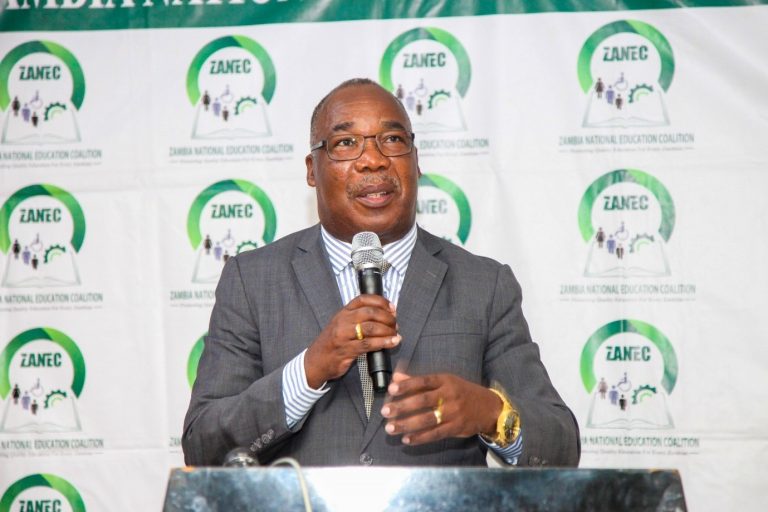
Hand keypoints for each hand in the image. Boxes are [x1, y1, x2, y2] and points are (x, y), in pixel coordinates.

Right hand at [304, 295, 400, 388]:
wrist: (315, 362)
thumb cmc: (332, 343)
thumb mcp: (341, 325)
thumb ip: (357, 319)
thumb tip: (383, 315)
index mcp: (343, 312)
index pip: (363, 299)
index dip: (380, 301)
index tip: (392, 307)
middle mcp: (343, 321)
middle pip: (370, 312)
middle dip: (387, 317)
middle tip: (395, 323)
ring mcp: (344, 335)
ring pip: (371, 327)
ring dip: (387, 330)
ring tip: (395, 334)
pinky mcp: (347, 350)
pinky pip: (369, 344)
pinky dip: (384, 342)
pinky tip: (392, 342)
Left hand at [381, 371, 501, 444]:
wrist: (488, 407)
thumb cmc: (461, 392)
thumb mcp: (444, 382)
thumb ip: (419, 381)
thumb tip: (396, 377)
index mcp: (445, 381)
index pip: (424, 381)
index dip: (407, 385)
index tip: (391, 389)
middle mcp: (449, 395)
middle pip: (423, 401)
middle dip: (402, 406)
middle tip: (385, 411)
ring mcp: (453, 413)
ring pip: (427, 419)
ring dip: (407, 424)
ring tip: (391, 428)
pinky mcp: (456, 428)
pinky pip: (436, 434)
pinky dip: (420, 438)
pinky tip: (407, 440)